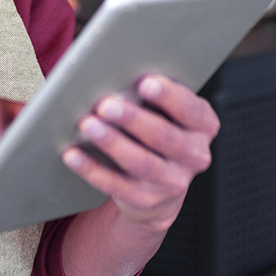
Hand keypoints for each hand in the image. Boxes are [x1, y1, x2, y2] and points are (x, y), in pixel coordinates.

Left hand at [62, 75, 219, 230]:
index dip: (169, 97)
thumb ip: (152, 95)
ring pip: (140, 162)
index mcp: (203, 125)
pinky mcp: (145, 199)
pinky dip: (91, 169)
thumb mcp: (167, 110)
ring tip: (88, 125)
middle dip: (133, 119)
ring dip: (111, 142)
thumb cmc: (159, 129)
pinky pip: (115, 185)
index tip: (145, 82)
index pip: (191, 110)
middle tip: (106, 104)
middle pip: (164, 137)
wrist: (161, 182)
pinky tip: (72, 154)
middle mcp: (194, 156)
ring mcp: (171, 182)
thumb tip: (117, 75)